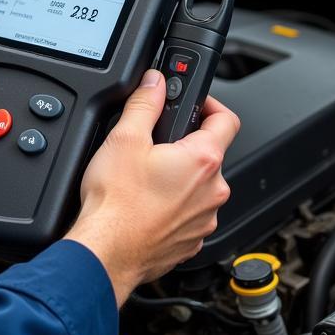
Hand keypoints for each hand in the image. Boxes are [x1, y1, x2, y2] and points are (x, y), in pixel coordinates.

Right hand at [65, 69, 238, 305]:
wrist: (107, 252)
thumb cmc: (116, 202)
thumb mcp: (124, 137)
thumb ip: (145, 103)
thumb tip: (155, 82)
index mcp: (202, 160)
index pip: (227, 119)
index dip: (210, 104)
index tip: (194, 102)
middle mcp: (213, 191)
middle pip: (209, 153)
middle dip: (184, 143)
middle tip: (154, 142)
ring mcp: (205, 219)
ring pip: (199, 185)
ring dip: (179, 175)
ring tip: (145, 176)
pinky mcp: (192, 239)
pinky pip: (190, 212)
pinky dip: (174, 203)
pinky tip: (146, 201)